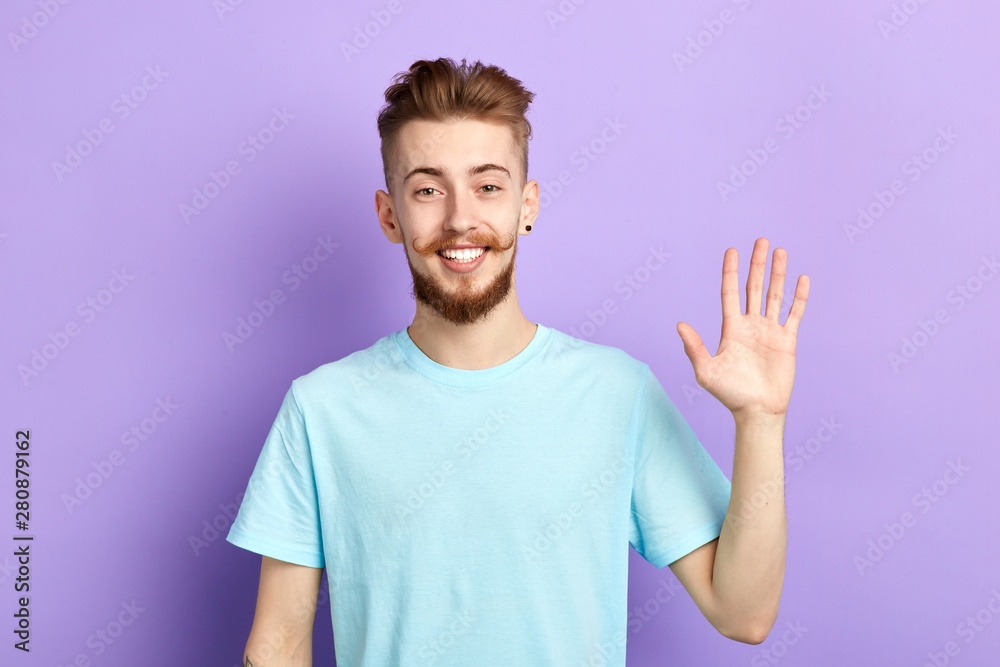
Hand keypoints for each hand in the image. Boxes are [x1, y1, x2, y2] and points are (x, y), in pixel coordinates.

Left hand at [676, 238, 808, 420]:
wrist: (757, 411)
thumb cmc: (729, 393)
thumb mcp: (706, 371)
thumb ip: (694, 347)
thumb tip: (680, 325)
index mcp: (731, 328)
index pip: (730, 292)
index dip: (731, 271)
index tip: (732, 250)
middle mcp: (750, 325)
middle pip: (753, 287)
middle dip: (757, 264)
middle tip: (761, 240)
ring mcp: (769, 331)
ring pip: (774, 295)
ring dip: (777, 273)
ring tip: (780, 251)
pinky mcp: (787, 341)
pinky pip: (794, 314)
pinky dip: (799, 297)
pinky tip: (802, 279)